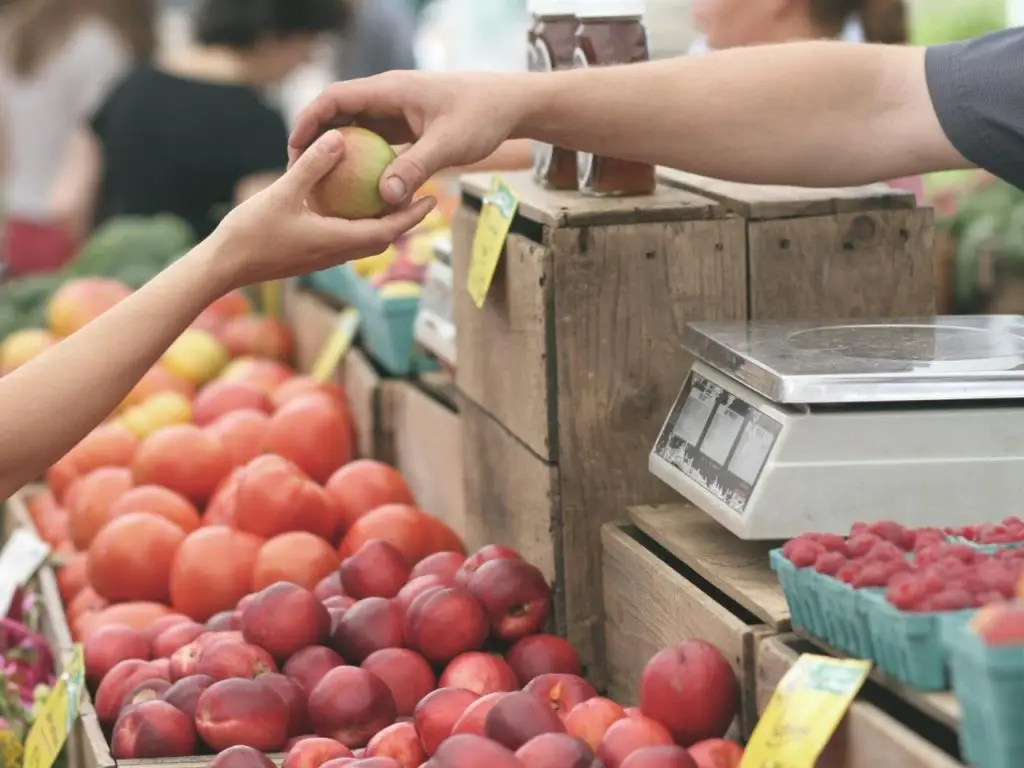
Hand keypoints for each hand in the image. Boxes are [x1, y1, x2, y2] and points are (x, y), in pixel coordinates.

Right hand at [213, 130, 435, 289]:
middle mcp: (336, 253)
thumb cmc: (250, 233)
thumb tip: (339, 138)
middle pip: (382, 238)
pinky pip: (344, 237)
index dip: (412, 216)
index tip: (432, 199)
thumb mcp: (282, 193)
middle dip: (406, 220)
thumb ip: (312, 166)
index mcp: (337, 241)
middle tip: (424, 196)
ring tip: (394, 197)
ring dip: (383, 223)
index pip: (388, 231)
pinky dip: (358, 222)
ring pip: (364, 240)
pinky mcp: (311, 254)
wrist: (223, 267)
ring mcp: (323, 256)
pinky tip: (351, 202)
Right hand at [289, 71, 525, 207]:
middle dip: (315, 140)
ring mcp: (397, 112)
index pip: (335, 98)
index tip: (294, 148)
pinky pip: (375, 143)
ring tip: (320, 184)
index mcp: (390, 90)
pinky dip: (362, 162)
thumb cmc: (482, 116)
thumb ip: (416, 168)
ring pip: (356, 129)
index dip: (309, 121)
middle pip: (339, 114)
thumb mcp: (449, 144)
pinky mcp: (407, 127)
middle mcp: (388, 97)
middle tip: (298, 172)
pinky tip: (356, 190)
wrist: (509, 105)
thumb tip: (385, 198)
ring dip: (338, 153)